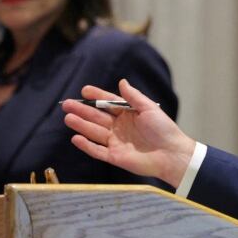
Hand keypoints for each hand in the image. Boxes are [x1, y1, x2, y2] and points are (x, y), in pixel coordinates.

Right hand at [62, 79, 195, 187]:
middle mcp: (120, 127)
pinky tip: (75, 138)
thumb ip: (133, 97)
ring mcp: (116, 142)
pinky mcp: (115, 157)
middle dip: (82, 110)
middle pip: (97, 117)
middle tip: (66, 104)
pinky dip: (86, 145)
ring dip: (81, 125)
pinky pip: (97, 150)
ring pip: (94, 132)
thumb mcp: (148, 108)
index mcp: (128, 114)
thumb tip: (121, 81)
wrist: (171, 154)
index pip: (108, 103)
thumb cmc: (163, 129)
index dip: (96, 97)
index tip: (84, 91)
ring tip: (68, 117)